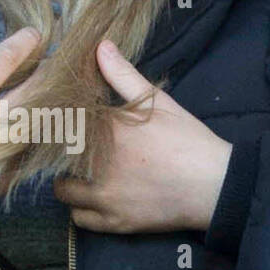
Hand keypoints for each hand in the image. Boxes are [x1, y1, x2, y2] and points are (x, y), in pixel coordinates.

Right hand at [0, 26, 39, 251]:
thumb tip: (9, 60)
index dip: (20, 44)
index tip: (33, 33)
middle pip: (32, 93)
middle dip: (49, 72)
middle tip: (55, 59)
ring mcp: (0, 155)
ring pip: (40, 118)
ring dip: (50, 100)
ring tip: (53, 86)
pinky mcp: (11, 174)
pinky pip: (34, 144)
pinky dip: (41, 128)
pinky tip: (41, 120)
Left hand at [54, 40, 232, 233]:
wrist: (216, 185)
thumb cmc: (187, 140)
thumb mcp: (157, 102)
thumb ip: (123, 75)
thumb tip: (101, 46)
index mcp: (104, 131)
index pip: (57, 124)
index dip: (53, 123)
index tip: (56, 122)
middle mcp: (96, 166)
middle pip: (53, 159)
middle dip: (58, 153)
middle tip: (70, 148)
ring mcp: (105, 197)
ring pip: (62, 191)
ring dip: (68, 182)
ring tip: (82, 172)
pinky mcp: (116, 223)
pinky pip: (80, 219)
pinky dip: (82, 210)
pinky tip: (93, 197)